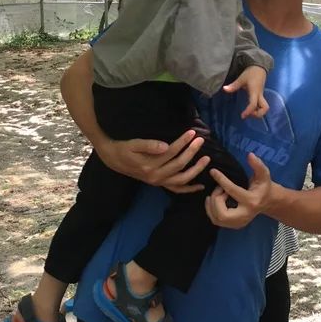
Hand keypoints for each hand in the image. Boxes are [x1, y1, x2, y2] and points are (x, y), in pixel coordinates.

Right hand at [96, 129, 210, 193]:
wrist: (113, 159)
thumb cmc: (124, 148)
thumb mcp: (133, 144)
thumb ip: (149, 145)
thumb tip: (166, 146)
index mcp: (149, 165)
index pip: (171, 152)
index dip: (182, 142)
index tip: (192, 132)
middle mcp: (155, 176)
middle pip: (179, 164)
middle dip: (192, 152)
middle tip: (201, 140)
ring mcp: (158, 182)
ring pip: (181, 179)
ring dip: (195, 170)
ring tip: (206, 159)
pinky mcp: (159, 183)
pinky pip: (176, 189)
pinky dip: (188, 189)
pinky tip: (200, 186)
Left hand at [205, 153, 273, 228]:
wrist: (268, 201)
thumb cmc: (264, 186)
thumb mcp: (263, 174)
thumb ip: (257, 165)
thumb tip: (250, 155)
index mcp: (252, 201)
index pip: (232, 191)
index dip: (221, 180)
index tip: (213, 171)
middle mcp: (245, 215)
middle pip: (221, 214)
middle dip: (215, 199)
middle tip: (218, 189)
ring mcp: (239, 223)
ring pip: (217, 218)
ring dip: (212, 204)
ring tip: (218, 193)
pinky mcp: (234, 225)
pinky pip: (216, 220)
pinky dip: (211, 209)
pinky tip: (214, 200)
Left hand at [223, 65, 268, 118]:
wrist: (259, 67)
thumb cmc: (250, 73)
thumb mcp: (241, 79)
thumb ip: (233, 85)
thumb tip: (224, 89)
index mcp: (255, 92)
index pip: (253, 104)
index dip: (248, 111)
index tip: (242, 116)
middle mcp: (259, 95)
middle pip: (265, 108)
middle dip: (258, 114)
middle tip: (248, 114)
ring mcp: (261, 96)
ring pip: (265, 107)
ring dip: (258, 112)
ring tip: (249, 112)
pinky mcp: (260, 95)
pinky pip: (261, 105)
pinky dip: (257, 109)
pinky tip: (250, 109)